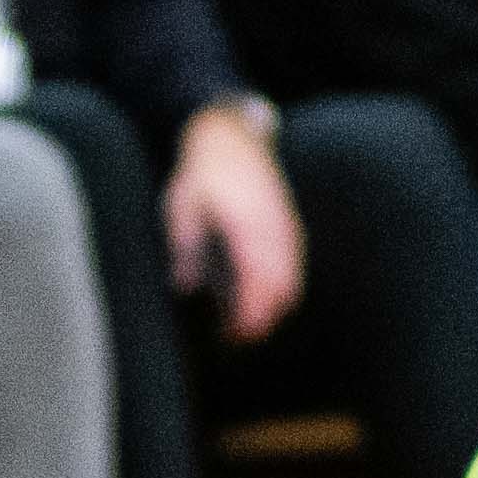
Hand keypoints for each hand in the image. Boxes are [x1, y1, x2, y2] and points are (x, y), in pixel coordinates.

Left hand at [164, 105, 305, 337]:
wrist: (231, 137)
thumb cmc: (202, 172)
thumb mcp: (181, 206)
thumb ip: (186, 246)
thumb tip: (184, 286)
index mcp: (245, 224)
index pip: (257, 278)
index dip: (251, 312)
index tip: (237, 335)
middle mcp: (270, 228)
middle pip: (280, 286)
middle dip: (263, 319)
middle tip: (238, 340)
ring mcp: (284, 226)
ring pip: (292, 278)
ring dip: (274, 306)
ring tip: (249, 327)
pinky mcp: (289, 225)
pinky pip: (295, 264)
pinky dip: (283, 287)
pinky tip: (267, 300)